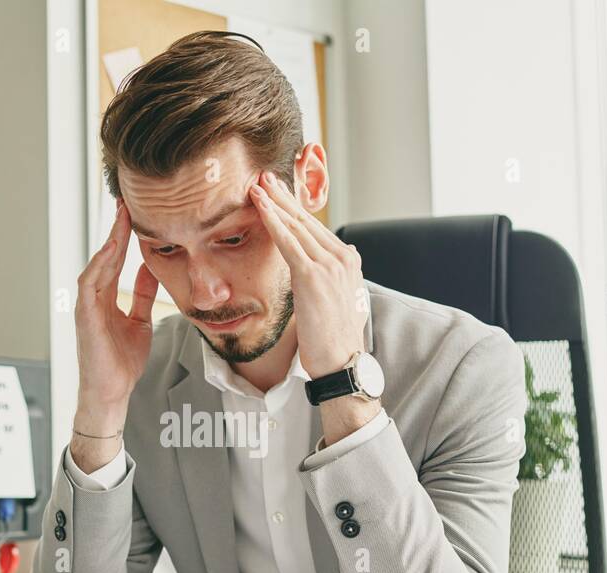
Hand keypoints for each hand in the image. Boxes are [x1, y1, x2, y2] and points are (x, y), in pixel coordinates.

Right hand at [74, 201, 157, 410]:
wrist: (112, 392)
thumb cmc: (122, 361)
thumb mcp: (140, 321)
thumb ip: (142, 295)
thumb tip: (151, 268)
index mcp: (106, 297)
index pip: (116, 258)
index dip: (124, 234)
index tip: (134, 210)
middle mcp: (94, 297)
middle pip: (106, 255)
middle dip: (115, 227)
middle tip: (125, 200)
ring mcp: (87, 305)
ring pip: (97, 264)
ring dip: (109, 239)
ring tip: (121, 216)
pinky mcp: (84, 316)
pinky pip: (90, 284)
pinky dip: (100, 265)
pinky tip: (112, 249)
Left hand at [249, 170, 367, 378]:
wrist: (340, 360)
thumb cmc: (338, 337)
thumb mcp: (347, 298)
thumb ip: (343, 274)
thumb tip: (346, 254)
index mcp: (349, 260)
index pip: (317, 228)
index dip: (295, 209)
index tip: (279, 194)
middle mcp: (342, 256)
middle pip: (306, 220)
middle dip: (284, 197)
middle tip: (265, 178)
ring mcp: (329, 264)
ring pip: (295, 226)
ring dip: (274, 203)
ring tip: (257, 186)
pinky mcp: (312, 275)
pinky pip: (288, 242)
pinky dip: (272, 221)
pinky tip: (260, 206)